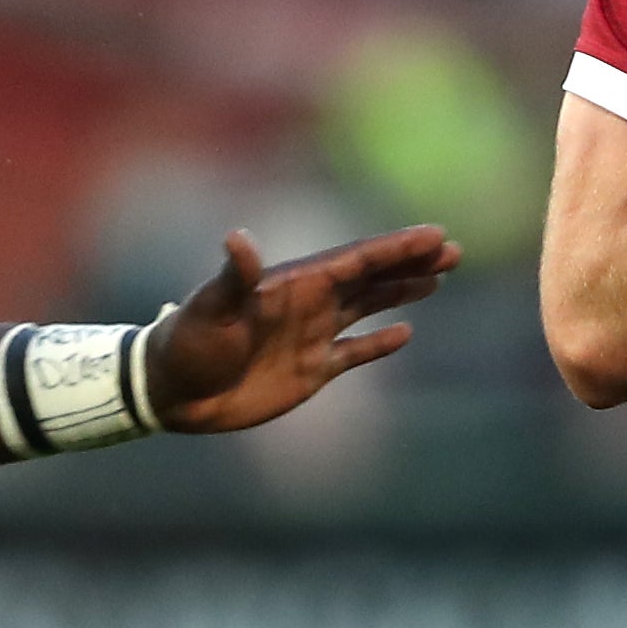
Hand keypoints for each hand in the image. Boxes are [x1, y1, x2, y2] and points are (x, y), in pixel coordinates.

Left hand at [145, 224, 459, 431]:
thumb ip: (233, 277)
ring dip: (402, 292)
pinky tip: (405, 333)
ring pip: (368, 307)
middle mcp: (309, 304)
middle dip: (411, 264)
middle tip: (454, 250)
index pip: (355, 260)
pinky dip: (378, 344)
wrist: (173, 392)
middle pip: (371, 278)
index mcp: (294, 284)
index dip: (395, 248)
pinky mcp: (310, 371)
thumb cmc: (186, 345)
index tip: (433, 235)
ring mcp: (311, 336)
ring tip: (440, 278)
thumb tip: (239, 239)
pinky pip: (353, 353)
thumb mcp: (209, 308)